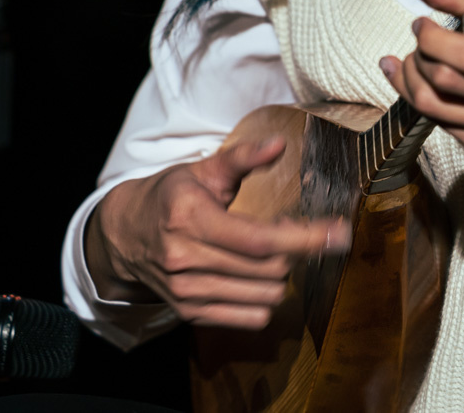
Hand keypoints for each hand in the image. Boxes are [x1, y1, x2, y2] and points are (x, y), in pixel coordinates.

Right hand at [85, 137, 349, 328]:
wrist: (124, 236)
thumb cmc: (170, 196)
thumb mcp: (203, 169)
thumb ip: (243, 157)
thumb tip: (279, 145)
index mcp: (191, 218)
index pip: (259, 239)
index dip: (305, 238)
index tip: (339, 233)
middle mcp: (186, 259)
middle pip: (268, 269)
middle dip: (295, 250)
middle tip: (295, 229)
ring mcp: (186, 291)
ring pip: (264, 297)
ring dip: (281, 275)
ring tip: (270, 250)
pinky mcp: (189, 312)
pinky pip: (250, 318)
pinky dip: (265, 299)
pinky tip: (257, 275)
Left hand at [379, 0, 463, 223]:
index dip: (431, 38)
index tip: (422, 25)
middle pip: (446, 79)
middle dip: (417, 59)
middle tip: (417, 45)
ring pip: (437, 107)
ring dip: (412, 83)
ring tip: (412, 66)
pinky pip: (446, 128)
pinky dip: (427, 106)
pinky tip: (425, 90)